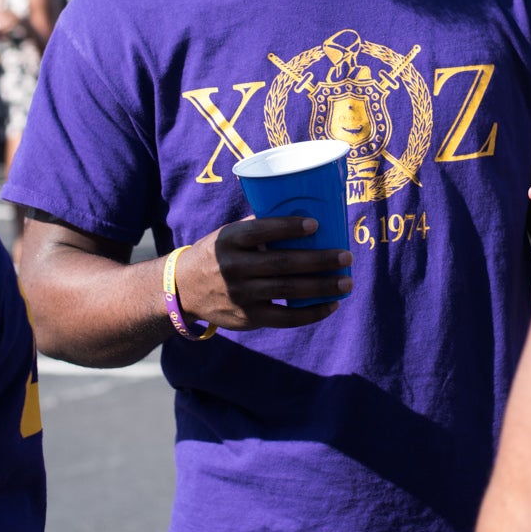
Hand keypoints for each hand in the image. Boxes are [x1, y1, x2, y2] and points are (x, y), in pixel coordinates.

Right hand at [176, 218, 351, 330]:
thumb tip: (304, 213)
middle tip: (346, 256)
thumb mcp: (228, 235)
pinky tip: (331, 305)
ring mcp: (241, 294)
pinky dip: (311, 313)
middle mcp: (233, 267)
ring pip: (288, 290)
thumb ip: (258, 227)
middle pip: (283, 263)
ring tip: (346, 281)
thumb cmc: (219, 254)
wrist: (184, 290)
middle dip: (319, 260)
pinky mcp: (248, 318)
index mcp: (229, 240)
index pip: (261, 230)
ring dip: (322, 286)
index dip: (288, 227)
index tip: (316, 224)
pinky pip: (285, 317)